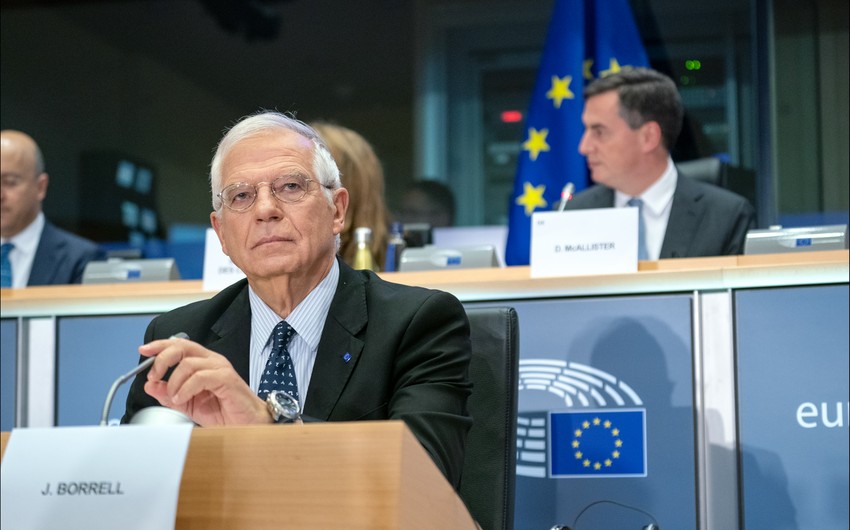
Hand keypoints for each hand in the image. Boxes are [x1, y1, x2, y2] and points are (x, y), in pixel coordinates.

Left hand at [140, 336, 271, 425]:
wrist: (247, 425)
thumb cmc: (224, 412)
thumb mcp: (188, 404)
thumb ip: (169, 394)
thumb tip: (150, 385)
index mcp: (203, 363)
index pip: (179, 345)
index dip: (160, 345)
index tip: (144, 350)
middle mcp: (212, 361)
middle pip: (182, 347)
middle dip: (162, 360)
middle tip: (154, 377)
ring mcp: (220, 368)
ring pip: (188, 363)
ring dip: (174, 382)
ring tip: (174, 398)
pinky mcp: (226, 378)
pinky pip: (199, 377)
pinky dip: (185, 389)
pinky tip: (182, 399)